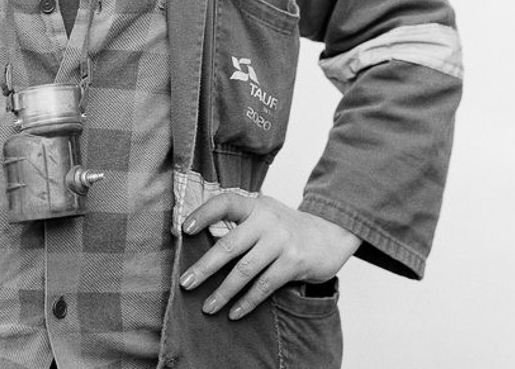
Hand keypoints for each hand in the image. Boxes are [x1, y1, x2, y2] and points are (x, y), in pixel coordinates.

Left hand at [179, 192, 361, 318]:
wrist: (330, 234)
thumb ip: (240, 223)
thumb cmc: (287, 228)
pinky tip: (234, 312)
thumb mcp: (265, 214)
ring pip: (245, 270)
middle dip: (205, 267)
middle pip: (229, 245)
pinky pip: (264, 286)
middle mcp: (267, 220)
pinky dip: (247, 301)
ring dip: (223, 291)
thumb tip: (202, 243)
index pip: (225, 203)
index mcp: (255, 205)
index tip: (184, 229)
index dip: (204, 214)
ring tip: (207, 306)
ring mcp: (281, 242)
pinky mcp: (293, 263)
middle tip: (186, 282)